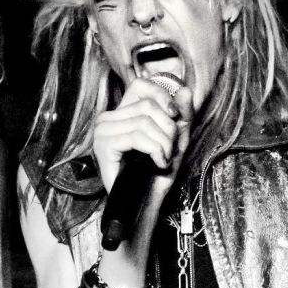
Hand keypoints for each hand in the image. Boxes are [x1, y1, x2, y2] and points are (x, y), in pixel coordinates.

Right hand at [92, 78, 194, 199]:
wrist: (146, 202)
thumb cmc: (159, 172)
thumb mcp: (178, 138)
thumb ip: (182, 113)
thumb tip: (184, 89)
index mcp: (122, 113)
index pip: (141, 85)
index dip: (162, 96)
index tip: (175, 117)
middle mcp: (108, 119)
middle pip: (147, 106)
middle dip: (168, 129)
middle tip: (169, 150)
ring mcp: (102, 132)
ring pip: (144, 121)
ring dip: (164, 144)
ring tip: (164, 159)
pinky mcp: (103, 146)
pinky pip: (137, 138)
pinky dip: (156, 151)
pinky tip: (158, 164)